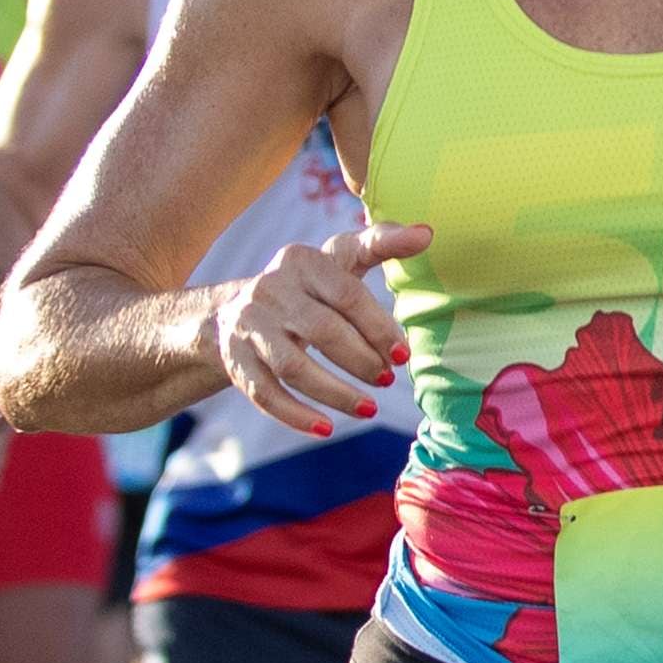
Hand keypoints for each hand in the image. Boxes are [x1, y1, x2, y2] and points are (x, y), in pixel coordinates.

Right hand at [211, 221, 421, 439]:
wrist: (235, 312)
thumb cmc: (308, 287)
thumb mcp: (339, 261)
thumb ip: (380, 244)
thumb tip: (426, 234)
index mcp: (302, 261)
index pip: (346, 294)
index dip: (378, 326)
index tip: (403, 355)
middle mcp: (270, 290)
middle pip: (322, 331)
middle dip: (361, 360)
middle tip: (388, 380)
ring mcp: (248, 326)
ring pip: (293, 367)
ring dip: (335, 393)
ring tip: (369, 409)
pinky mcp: (235, 360)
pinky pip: (265, 394)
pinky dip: (295, 415)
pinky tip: (325, 428)